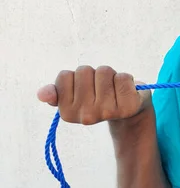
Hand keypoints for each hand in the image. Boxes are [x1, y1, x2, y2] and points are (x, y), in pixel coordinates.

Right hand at [37, 66, 151, 124]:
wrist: (128, 112)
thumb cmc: (98, 98)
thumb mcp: (74, 95)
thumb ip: (56, 93)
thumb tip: (42, 94)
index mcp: (67, 113)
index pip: (64, 75)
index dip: (75, 77)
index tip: (84, 88)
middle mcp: (86, 116)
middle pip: (84, 71)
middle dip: (93, 74)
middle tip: (101, 88)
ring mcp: (107, 112)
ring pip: (103, 71)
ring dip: (110, 75)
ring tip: (113, 88)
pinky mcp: (127, 106)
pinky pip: (123, 77)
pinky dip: (126, 78)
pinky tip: (126, 90)